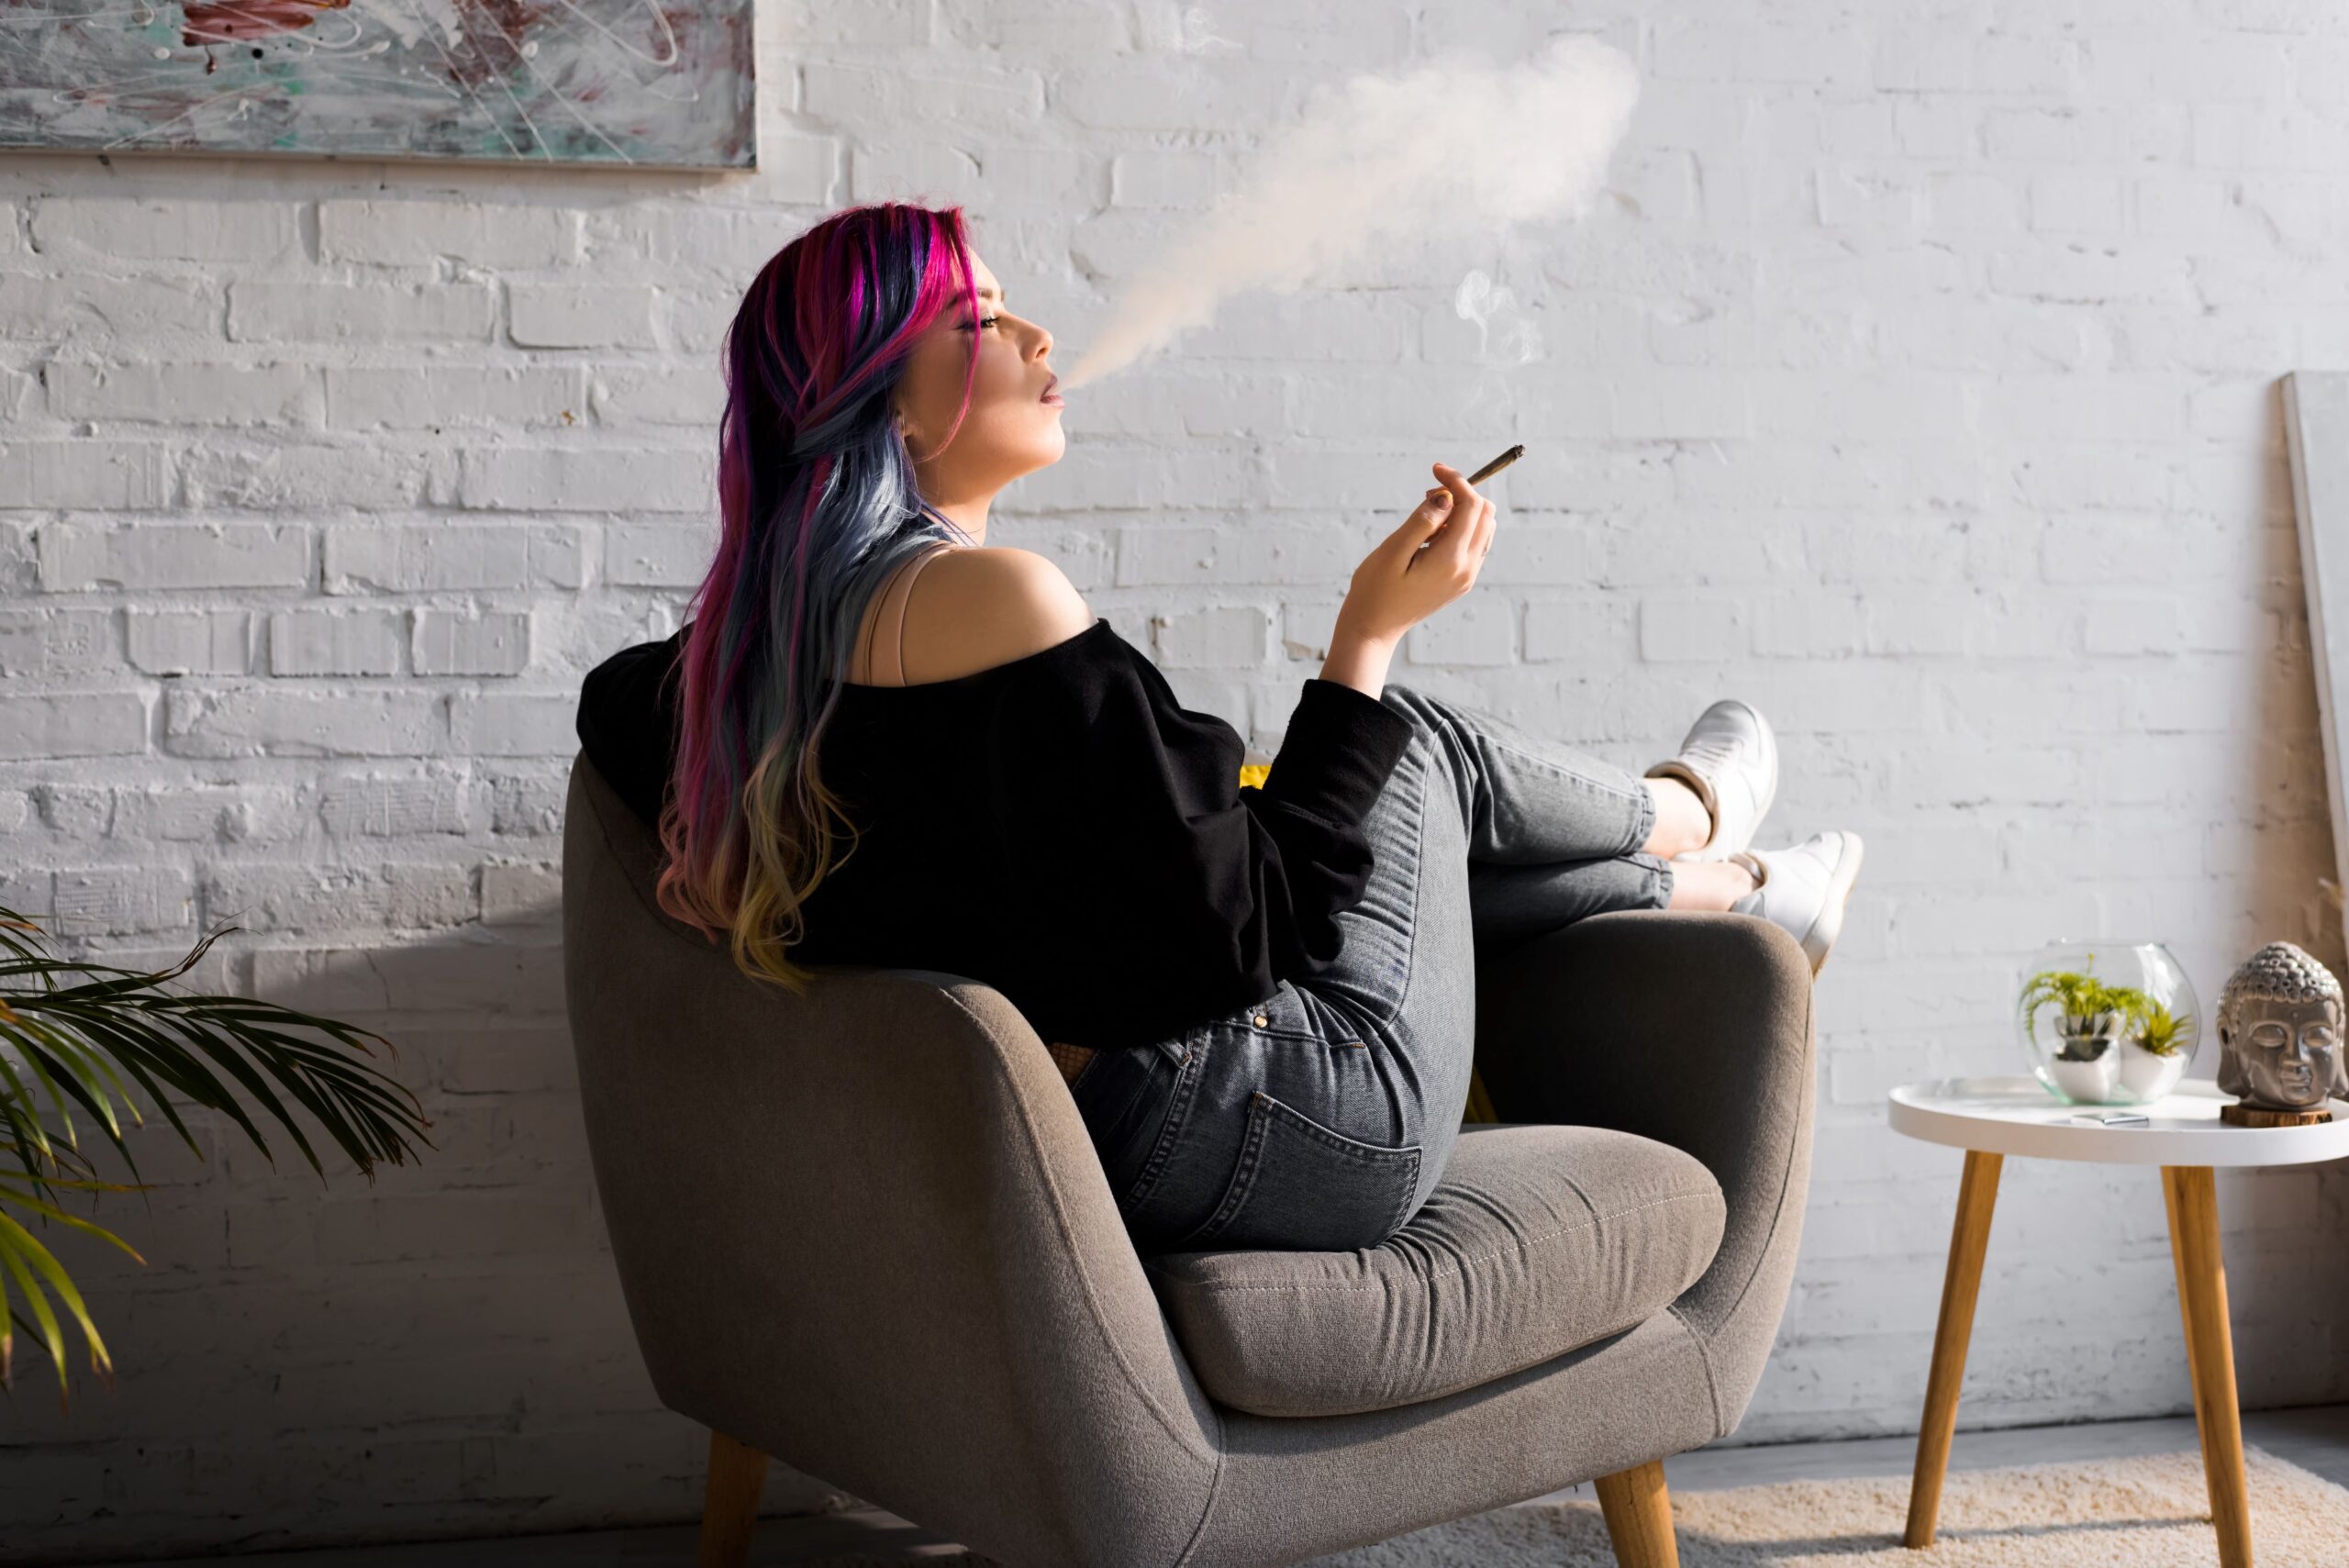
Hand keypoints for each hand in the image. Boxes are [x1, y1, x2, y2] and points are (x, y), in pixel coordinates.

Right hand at [1333, 462, 1496, 647]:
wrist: (1373, 629)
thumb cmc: (1375, 590)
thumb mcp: (1393, 551)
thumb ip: (1422, 521)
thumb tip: (1446, 497)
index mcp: (1450, 559)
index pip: (1471, 505)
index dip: (1456, 480)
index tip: (1434, 469)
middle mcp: (1466, 568)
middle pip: (1485, 513)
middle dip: (1461, 493)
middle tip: (1427, 495)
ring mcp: (1466, 576)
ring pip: (1483, 527)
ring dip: (1462, 510)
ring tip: (1427, 515)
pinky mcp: (1461, 581)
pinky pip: (1474, 544)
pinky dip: (1460, 528)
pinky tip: (1432, 534)